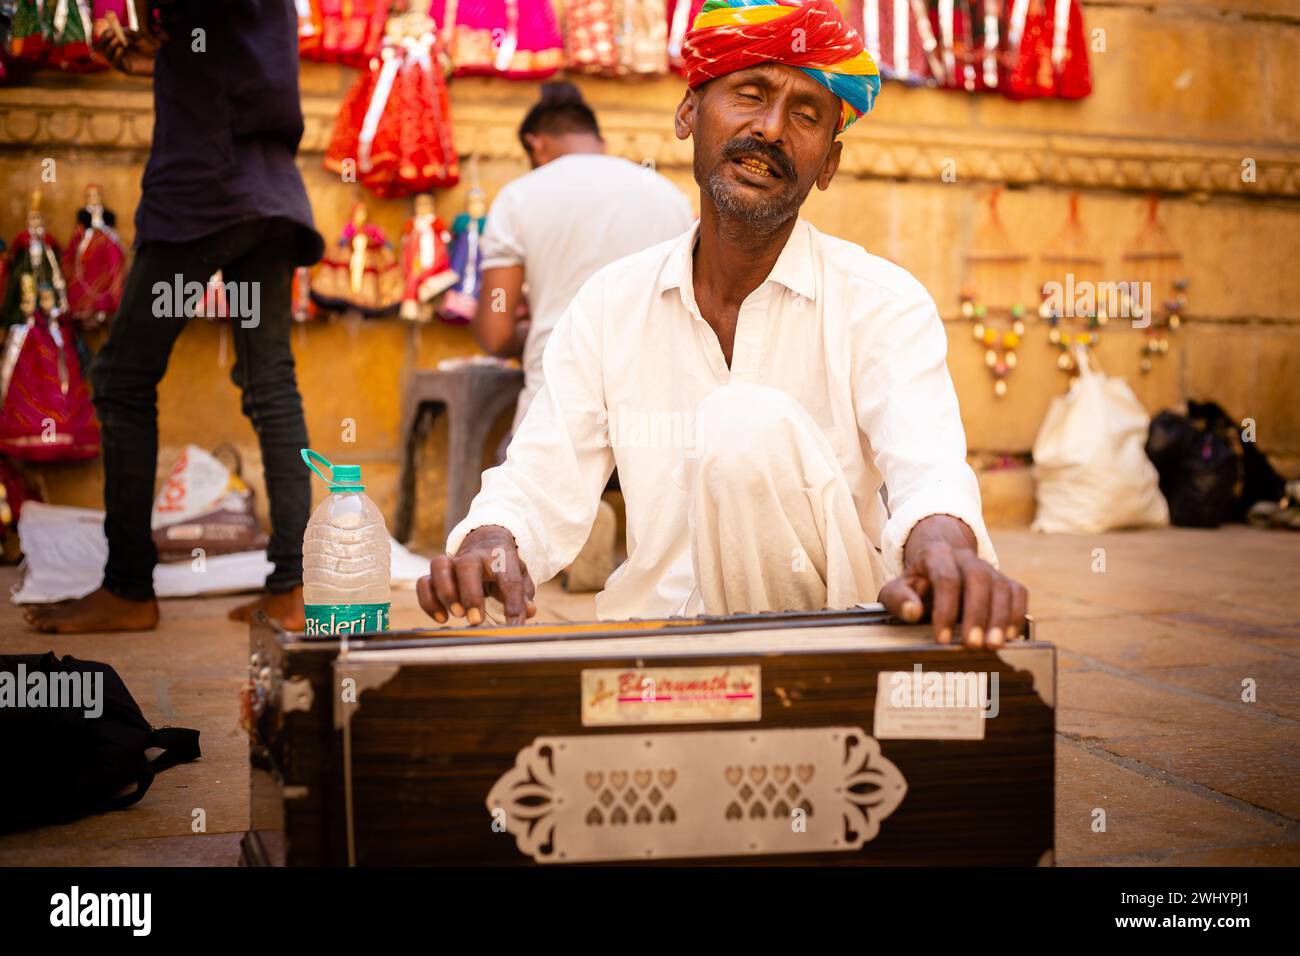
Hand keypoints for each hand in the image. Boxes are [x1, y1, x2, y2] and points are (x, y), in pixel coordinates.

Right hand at [92, 11, 164, 75]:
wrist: (161, 59)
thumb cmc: (151, 47)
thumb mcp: (138, 36)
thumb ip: (128, 32)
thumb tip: (118, 31)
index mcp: (118, 43)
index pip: (105, 38)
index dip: (106, 33)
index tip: (111, 29)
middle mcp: (117, 52)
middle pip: (102, 46)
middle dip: (105, 39)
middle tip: (112, 34)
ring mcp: (121, 61)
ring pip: (107, 54)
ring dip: (111, 46)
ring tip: (121, 42)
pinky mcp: (126, 69)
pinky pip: (115, 63)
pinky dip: (116, 55)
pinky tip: (121, 49)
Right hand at [417, 525, 537, 625]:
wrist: (485, 542)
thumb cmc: (504, 567)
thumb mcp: (519, 577)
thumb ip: (523, 595)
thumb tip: (528, 612)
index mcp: (500, 556)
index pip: (509, 578)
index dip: (513, 603)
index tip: (514, 625)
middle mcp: (474, 556)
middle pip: (467, 566)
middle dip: (470, 595)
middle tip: (476, 620)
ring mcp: (452, 562)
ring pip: (439, 566)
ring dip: (446, 593)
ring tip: (457, 615)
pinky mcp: (435, 572)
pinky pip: (424, 583)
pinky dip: (429, 602)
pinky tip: (442, 618)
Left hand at [879, 540, 1028, 647]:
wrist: (936, 565)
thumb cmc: (916, 585)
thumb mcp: (897, 589)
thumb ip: (899, 599)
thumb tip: (913, 611)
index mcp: (936, 555)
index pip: (945, 578)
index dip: (945, 609)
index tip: (941, 639)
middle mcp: (965, 558)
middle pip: (978, 578)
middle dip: (977, 613)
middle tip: (973, 644)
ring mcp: (988, 569)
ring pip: (1002, 586)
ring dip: (1000, 618)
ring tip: (993, 645)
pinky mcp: (1003, 581)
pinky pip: (1018, 593)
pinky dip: (1017, 614)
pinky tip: (1010, 636)